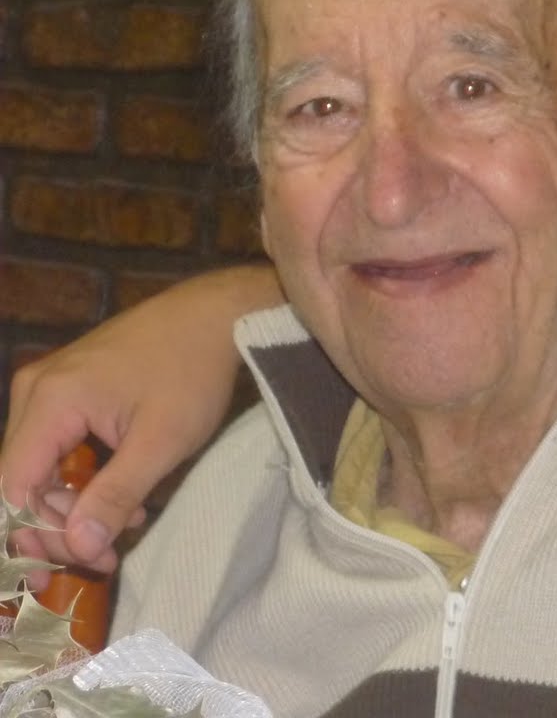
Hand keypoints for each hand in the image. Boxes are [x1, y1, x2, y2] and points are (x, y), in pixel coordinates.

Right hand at [1, 264, 280, 574]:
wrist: (217, 313)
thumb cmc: (194, 371)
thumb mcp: (162, 442)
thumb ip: (115, 495)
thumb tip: (78, 548)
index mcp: (49, 401)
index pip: (12, 487)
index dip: (36, 533)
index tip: (80, 561)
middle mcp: (36, 391)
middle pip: (22, 479)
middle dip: (60, 525)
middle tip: (107, 557)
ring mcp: (49, 386)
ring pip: (40, 467)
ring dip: (76, 505)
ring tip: (127, 525)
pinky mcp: (69, 388)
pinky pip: (58, 446)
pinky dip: (83, 478)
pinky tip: (123, 498)